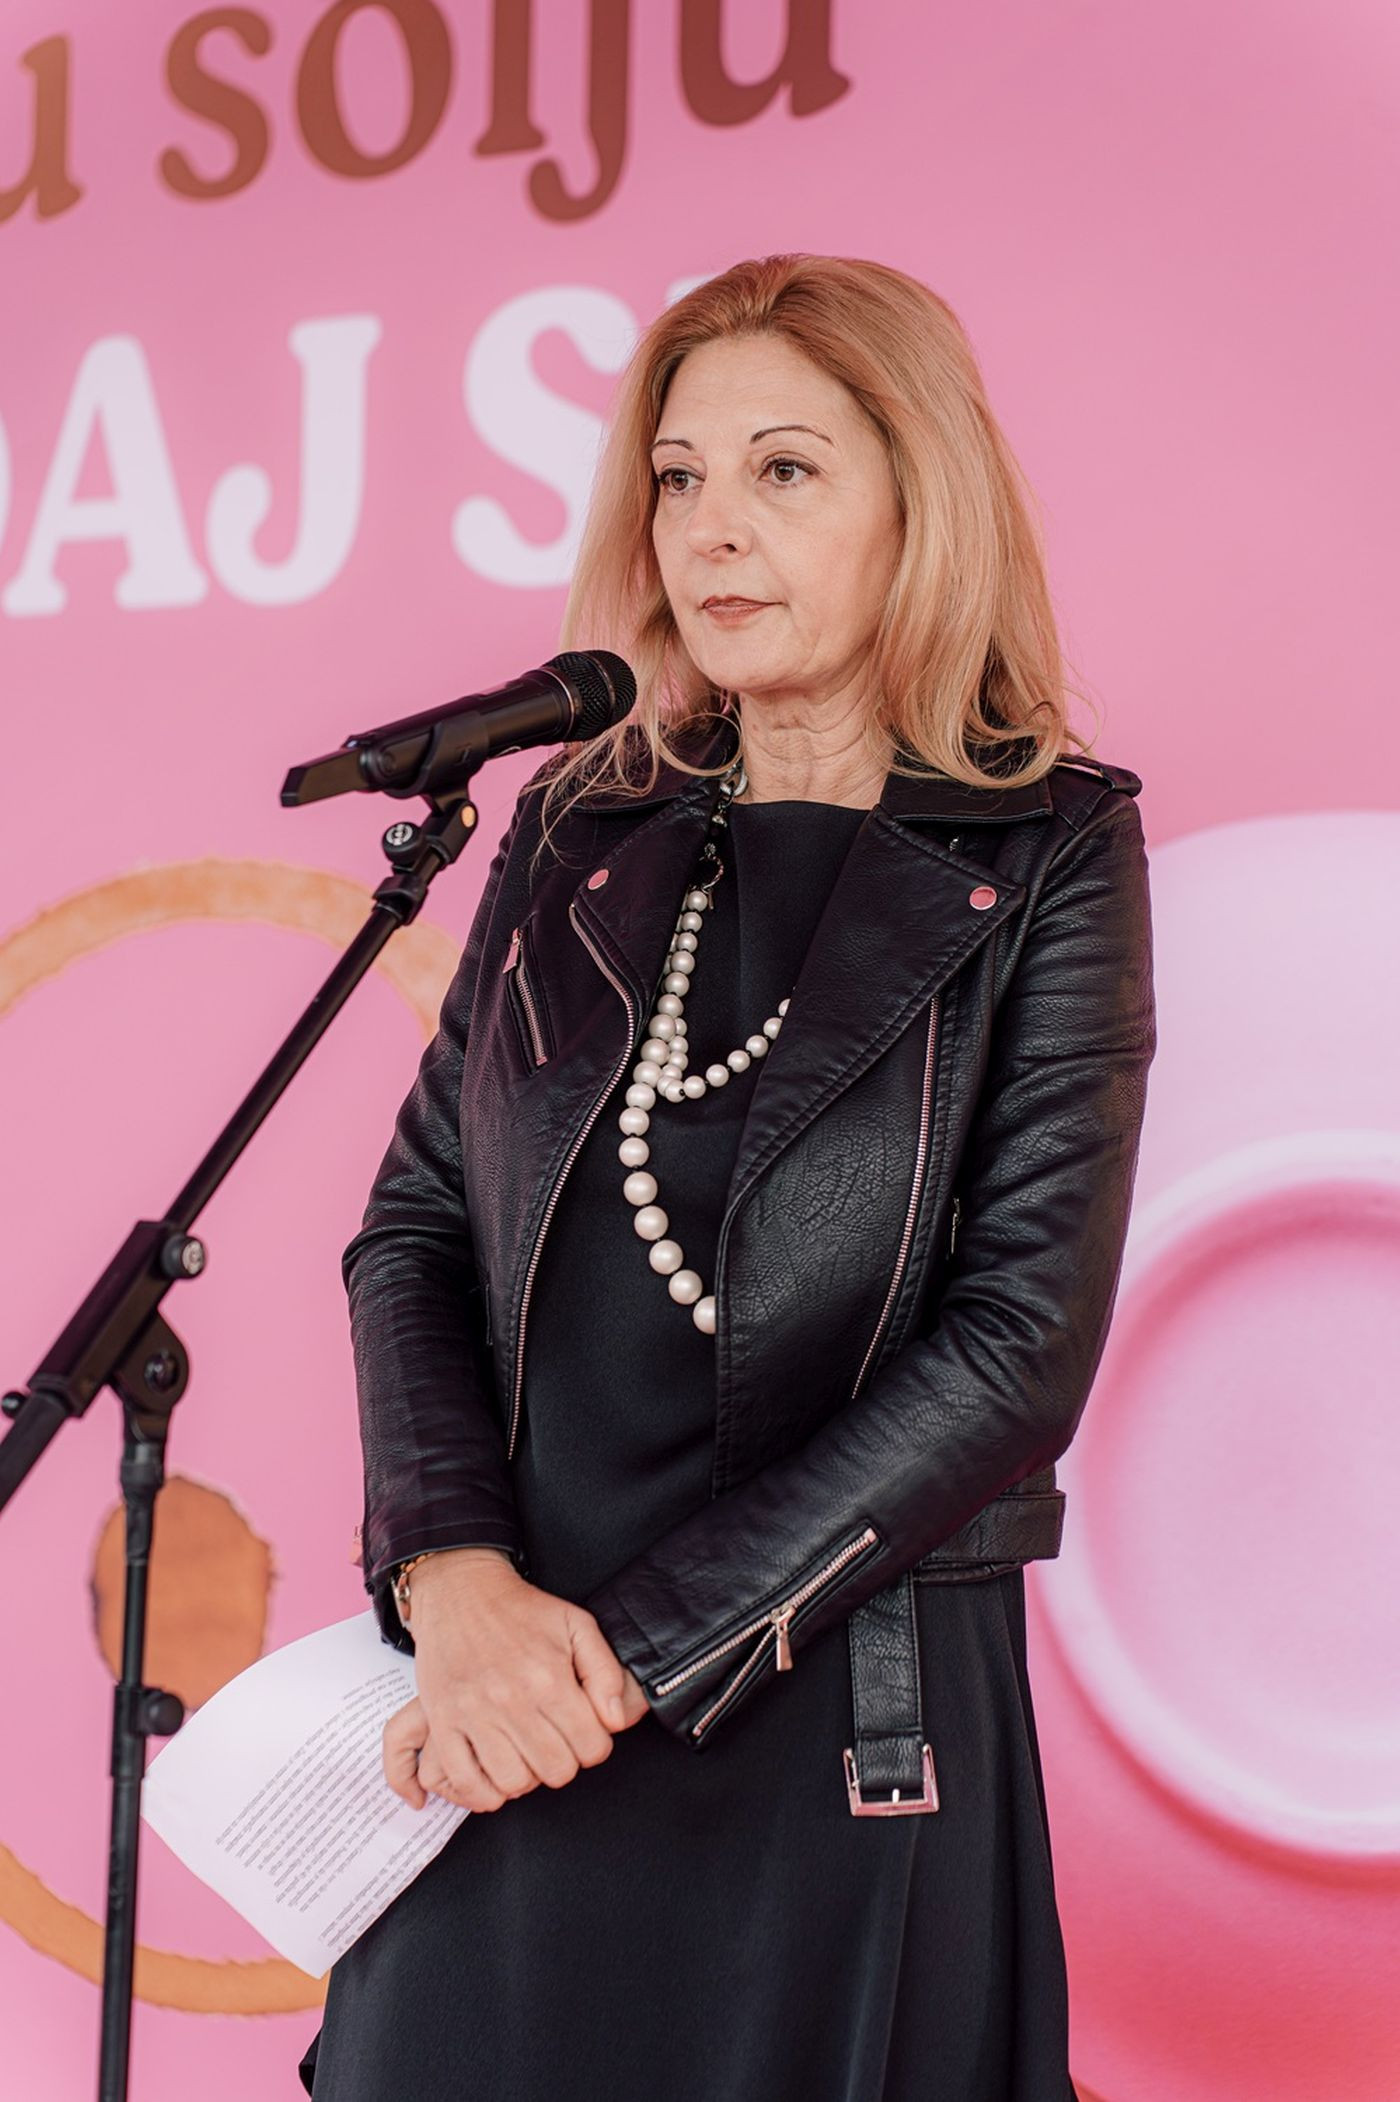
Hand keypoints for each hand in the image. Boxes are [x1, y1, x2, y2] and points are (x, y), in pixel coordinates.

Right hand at [381, 1549, 649, 1812]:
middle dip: (563, 1761)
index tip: (583, 1730)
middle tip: (555, 1741)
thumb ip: (606, 1672)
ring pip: (514, 1782)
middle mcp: (512, 1700)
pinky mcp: (443, 1722)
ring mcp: (474, 1714)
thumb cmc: (522, 1610)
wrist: (461, 1592)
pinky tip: (494, 1774)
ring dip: (526, 1776)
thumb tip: (615, 1721)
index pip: (592, 1748)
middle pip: (556, 1771)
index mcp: (549, 1678)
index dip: (594, 1744)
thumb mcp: (577, 1624)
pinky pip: (466, 1781)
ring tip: (525, 1753)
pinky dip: (483, 1791)